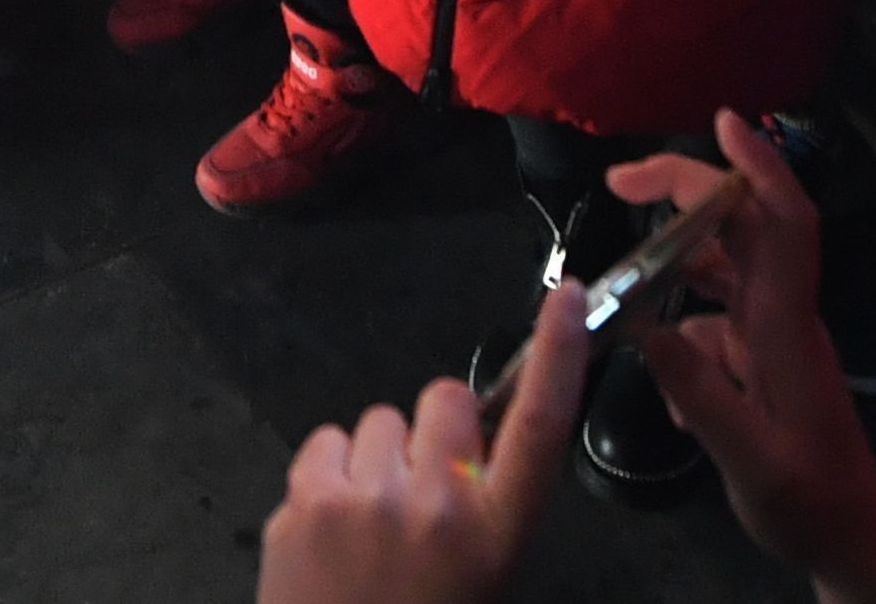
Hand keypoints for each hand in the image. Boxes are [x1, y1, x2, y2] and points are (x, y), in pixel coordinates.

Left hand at [258, 281, 585, 603]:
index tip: (567, 298)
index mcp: (498, 534)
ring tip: (370, 523)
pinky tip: (331, 525)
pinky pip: (327, 439)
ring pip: (380, 419)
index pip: (541, 426)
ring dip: (378, 457)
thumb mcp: (480, 577)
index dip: (558, 355)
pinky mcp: (308, 500)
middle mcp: (442, 507)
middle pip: (446, 399)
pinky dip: (329, 473)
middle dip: (436, 428)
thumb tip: (469, 443)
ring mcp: (371, 501)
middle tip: (422, 487)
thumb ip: (483, 508)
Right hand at [612, 115, 875, 600]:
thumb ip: (698, 391)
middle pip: (744, 228)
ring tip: (625, 265)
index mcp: (786, 326)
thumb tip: (644, 326)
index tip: (722, 121)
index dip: (759, 165)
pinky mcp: (766, 364)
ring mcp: (776, 339)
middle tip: (620, 179)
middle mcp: (784, 318)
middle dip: (688, 191)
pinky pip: (719, 322)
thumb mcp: (748, 456)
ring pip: (727, 270)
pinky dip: (684, 328)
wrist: (851, 537)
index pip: (784, 222)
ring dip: (680, 256)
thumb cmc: (808, 499)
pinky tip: (657, 367)